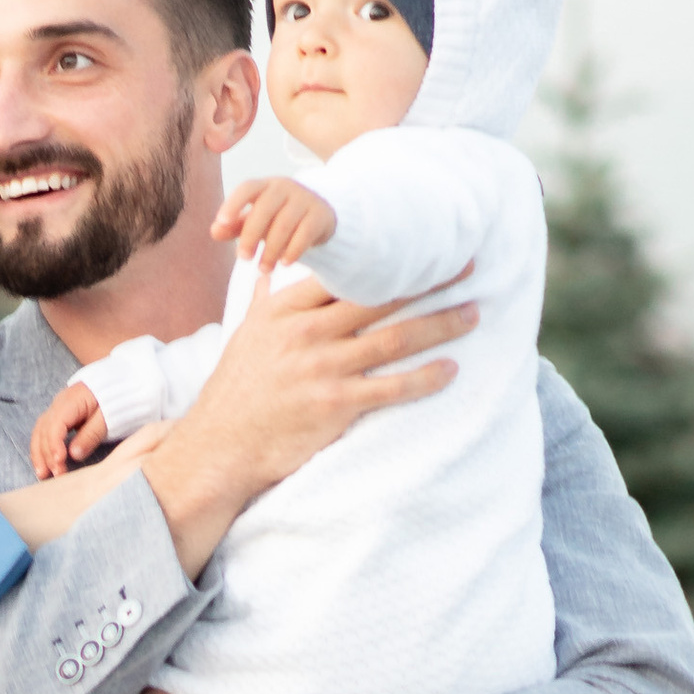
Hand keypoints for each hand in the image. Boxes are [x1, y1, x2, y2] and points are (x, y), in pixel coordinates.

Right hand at [28, 379, 110, 480]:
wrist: (120, 382)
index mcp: (71, 401)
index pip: (55, 424)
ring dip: (40, 454)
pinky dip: (42, 449)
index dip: (54, 444)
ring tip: (43, 474)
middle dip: (47, 454)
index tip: (59, 461)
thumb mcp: (107, 417)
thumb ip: (91, 435)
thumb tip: (74, 454)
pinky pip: (44, 432)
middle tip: (56, 474)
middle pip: (44, 430)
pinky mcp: (59, 417)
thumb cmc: (116, 399)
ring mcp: (57, 409)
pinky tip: (44, 464)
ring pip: (40, 432)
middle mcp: (59, 404)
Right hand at [141, 267, 473, 578]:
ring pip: (396, 338)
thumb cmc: (234, 392)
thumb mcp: (245, 335)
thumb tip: (266, 266)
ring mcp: (322, 369)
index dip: (389, 256)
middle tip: (470, 268)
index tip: (423, 246)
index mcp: (286, 309)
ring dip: (441, 325)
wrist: (220, 447)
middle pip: (382, 297)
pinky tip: (450, 369)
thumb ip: (265, 299)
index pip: (346, 272)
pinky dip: (426, 377)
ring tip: (472, 314)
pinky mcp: (335, 406)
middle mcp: (307, 333)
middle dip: (431, 281)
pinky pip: (392, 387)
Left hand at [216, 175, 337, 277]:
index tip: (221, 223)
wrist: (317, 217)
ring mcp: (305, 199)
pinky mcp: (320, 215)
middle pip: (265, 208)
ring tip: (263, 269)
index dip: (233, 204)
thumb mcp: (255, 222)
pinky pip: (305, 233)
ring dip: (271, 250)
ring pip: (285, 224)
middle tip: (243, 258)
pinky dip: (293, 250)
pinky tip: (285, 264)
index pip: (247, 188)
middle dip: (251, 235)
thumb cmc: (277, 219)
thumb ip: (234, 226)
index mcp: (264, 186)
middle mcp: (285, 187)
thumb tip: (214, 231)